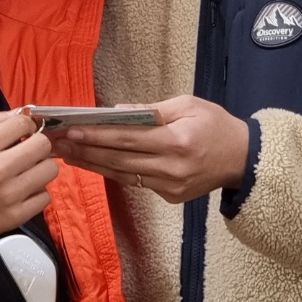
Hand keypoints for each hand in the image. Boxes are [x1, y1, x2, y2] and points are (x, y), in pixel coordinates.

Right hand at [0, 111, 57, 241]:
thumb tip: (21, 114)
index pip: (24, 123)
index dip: (26, 125)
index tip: (21, 133)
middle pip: (43, 145)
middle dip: (37, 144)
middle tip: (26, 151)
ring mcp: (8, 195)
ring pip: (50, 170)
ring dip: (40, 168)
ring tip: (26, 171)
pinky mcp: (15, 216)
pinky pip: (45, 197)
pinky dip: (36, 193)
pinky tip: (22, 191)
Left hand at [50, 95, 248, 203]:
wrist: (244, 160)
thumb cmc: (216, 125)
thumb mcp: (188, 105)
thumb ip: (151, 110)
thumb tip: (115, 113)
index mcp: (177, 141)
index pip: (127, 139)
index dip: (97, 135)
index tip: (71, 130)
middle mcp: (172, 168)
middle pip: (119, 159)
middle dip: (85, 150)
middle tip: (57, 143)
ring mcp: (170, 186)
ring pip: (122, 174)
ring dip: (92, 164)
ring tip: (66, 154)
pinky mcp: (169, 196)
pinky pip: (135, 182)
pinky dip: (111, 172)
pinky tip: (92, 163)